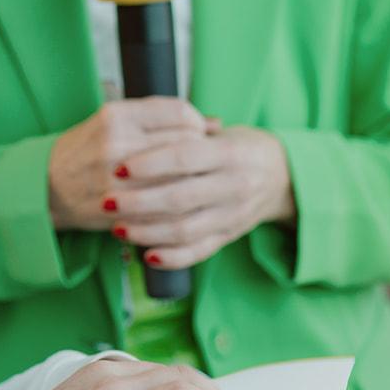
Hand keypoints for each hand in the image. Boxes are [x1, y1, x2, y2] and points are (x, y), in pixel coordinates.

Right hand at [48, 97, 210, 230]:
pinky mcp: (118, 208)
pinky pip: (164, 208)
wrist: (47, 185)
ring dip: (193, 181)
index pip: (179, 112)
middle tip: (202, 159)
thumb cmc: (85, 150)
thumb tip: (213, 124)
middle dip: (201, 153)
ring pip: (179, 178)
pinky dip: (180, 207)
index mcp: (117, 114)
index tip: (200, 132)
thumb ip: (159, 119)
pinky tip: (180, 204)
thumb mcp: (114, 121)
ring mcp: (117, 178)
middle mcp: (117, 142)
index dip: (198, 123)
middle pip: (184, 144)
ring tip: (192, 180)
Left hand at [110, 124, 295, 267]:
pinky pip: (199, 252)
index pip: (185, 157)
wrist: (282, 176)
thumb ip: (184, 132)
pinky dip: (172, 257)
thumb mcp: (219, 132)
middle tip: (107, 201)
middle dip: (139, 202)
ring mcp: (233, 215)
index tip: (119, 168)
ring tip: (117, 228)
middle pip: (181, 198)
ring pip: (186, 230)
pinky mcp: (229, 237)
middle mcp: (234, 186)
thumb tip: (138, 131)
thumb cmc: (238, 148)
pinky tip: (146, 255)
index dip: (150, 163)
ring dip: (148, 232)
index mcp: (229, 153)